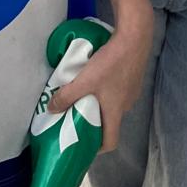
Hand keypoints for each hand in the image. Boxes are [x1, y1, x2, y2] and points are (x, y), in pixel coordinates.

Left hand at [48, 11, 151, 152]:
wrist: (134, 37)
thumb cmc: (111, 63)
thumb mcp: (84, 80)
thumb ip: (66, 96)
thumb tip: (51, 110)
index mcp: (116, 112)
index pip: (111, 142)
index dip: (97, 149)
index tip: (84, 144)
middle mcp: (127, 105)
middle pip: (111, 123)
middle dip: (94, 123)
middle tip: (77, 116)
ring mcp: (133, 91)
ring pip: (114, 105)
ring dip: (101, 105)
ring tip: (86, 94)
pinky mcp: (134, 78)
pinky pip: (119, 91)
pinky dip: (108, 91)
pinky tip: (100, 77)